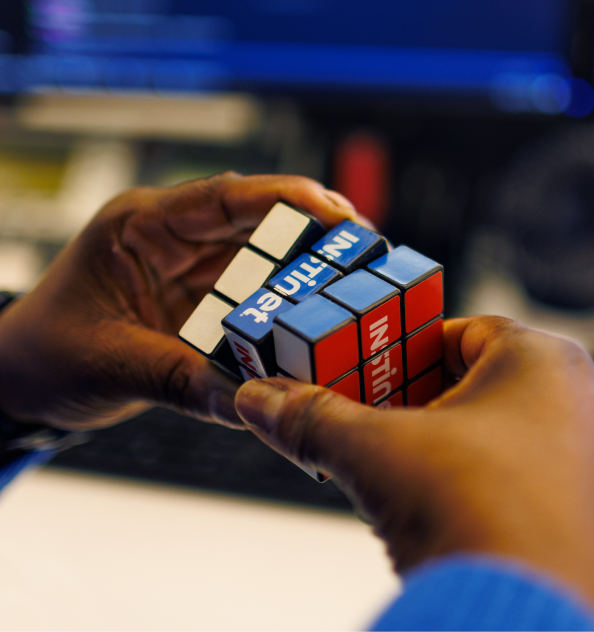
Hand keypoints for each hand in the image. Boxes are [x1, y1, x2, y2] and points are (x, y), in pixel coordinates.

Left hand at [0, 172, 355, 429]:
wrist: (25, 379)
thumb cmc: (47, 356)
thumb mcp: (111, 364)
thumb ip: (182, 381)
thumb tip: (250, 404)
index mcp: (140, 226)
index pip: (223, 197)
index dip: (288, 198)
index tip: (341, 214)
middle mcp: (172, 239)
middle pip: (256, 221)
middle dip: (312, 232)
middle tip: (366, 252)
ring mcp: (189, 270)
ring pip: (261, 257)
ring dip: (305, 269)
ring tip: (354, 284)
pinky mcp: (200, 301)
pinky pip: (253, 295)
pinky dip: (285, 306)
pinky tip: (315, 318)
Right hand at [235, 316, 593, 606]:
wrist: (520, 624)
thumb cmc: (479, 515)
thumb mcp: (374, 450)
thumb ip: (311, 417)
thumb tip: (259, 399)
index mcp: (539, 361)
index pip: (450, 330)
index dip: (395, 345)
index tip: (358, 361)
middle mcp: (570, 400)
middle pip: (463, 380)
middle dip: (403, 396)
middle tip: (358, 408)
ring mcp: (577, 454)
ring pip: (481, 427)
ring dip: (426, 439)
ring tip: (382, 456)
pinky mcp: (569, 505)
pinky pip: (500, 468)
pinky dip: (455, 474)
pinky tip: (420, 499)